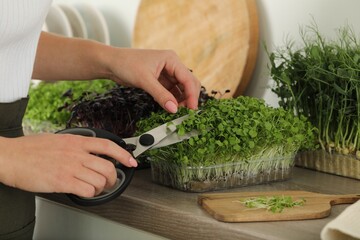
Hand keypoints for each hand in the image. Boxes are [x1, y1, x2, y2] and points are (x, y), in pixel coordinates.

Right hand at [0, 134, 136, 196]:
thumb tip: (86, 150)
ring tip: (95, 188)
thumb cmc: (30, 149)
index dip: (124, 154)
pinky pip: (88, 190)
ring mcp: (71, 168)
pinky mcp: (63, 182)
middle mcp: (77, 154)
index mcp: (76, 141)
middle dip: (114, 178)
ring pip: (100, 180)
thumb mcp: (57, 139)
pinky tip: (84, 192)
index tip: (132, 161)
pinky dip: (90, 193)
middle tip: (110, 182)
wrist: (11, 157)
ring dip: (101, 187)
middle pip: (108, 167)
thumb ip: (74, 144)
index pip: (108, 145)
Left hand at [105, 48, 200, 112]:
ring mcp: (167, 73)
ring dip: (181, 100)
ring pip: (181, 89)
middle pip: (188, 83)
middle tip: (186, 112)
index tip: (192, 109)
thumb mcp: (145, 80)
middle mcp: (172, 65)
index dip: (192, 95)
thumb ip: (161, 95)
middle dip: (189, 97)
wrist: (111, 63)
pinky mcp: (160, 80)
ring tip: (178, 112)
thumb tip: (174, 109)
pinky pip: (171, 91)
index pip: (188, 79)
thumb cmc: (126, 64)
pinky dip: (172, 100)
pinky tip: (170, 107)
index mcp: (171, 59)